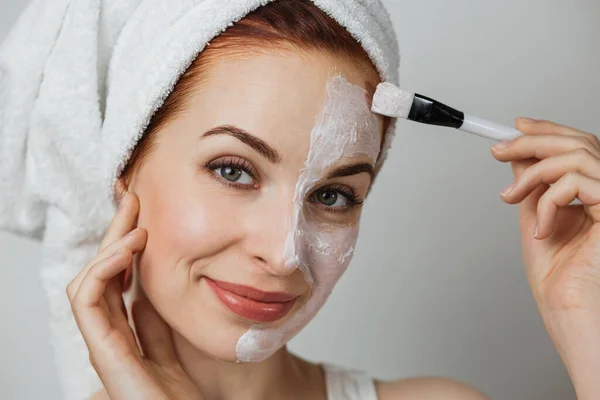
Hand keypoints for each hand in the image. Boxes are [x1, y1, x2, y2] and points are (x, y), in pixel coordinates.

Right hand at [66, 191, 201, 399]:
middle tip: (132, 199)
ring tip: (136, 227)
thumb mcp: (170, 343)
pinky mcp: (103, 351)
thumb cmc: (180, 396)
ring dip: (108, 246)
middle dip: (114, 233)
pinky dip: (101, 270)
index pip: (115, 276)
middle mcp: (109, 332)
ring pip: (88, 280)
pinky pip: (85, 301)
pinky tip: (126, 251)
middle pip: (101, 273)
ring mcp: (103, 341)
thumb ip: (154, 320)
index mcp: (124, 329)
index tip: (141, 212)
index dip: (123, 242)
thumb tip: (146, 289)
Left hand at [491, 118, 599, 398]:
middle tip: (499, 150)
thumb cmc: (555, 272)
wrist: (565, 306)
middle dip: (532, 141)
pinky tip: (540, 226)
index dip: (548, 129)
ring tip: (510, 197)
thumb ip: (532, 182)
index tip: (516, 126)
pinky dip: (546, 200)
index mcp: (594, 189)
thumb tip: (519, 154)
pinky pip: (574, 182)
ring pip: (575, 156)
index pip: (577, 144)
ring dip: (532, 173)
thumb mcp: (535, 213)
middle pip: (578, 142)